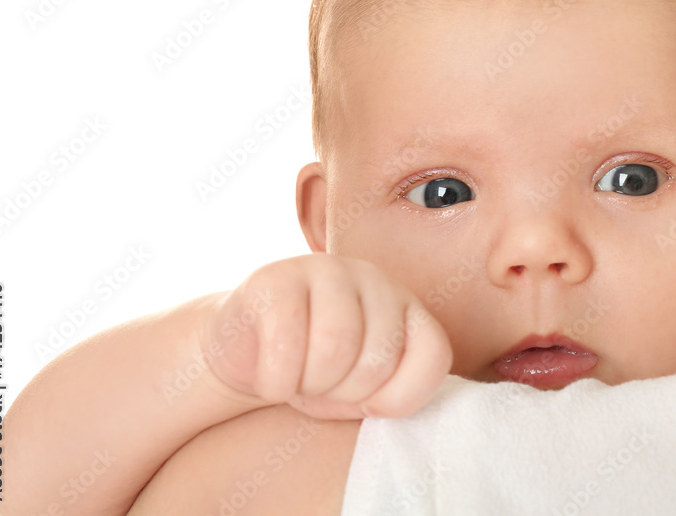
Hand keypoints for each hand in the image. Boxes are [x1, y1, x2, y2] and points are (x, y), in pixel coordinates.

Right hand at [201, 254, 451, 419]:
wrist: (243, 354)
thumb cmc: (315, 374)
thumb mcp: (368, 390)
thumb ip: (403, 389)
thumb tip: (423, 405)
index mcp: (406, 305)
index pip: (432, 356)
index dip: (396, 396)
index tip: (368, 397)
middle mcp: (373, 279)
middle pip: (378, 358)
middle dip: (343, 392)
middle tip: (321, 384)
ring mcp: (325, 270)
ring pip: (334, 348)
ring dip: (308, 384)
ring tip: (298, 375)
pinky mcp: (274, 279)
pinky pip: (286, 348)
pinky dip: (276, 381)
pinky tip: (268, 372)